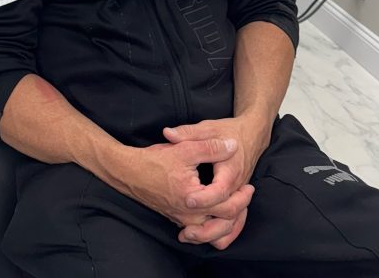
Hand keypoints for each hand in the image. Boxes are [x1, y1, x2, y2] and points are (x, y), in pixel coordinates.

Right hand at [115, 137, 250, 235]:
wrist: (129, 172)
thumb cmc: (155, 160)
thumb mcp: (184, 148)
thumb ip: (210, 147)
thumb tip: (232, 145)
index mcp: (192, 198)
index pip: (227, 207)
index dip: (242, 197)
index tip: (249, 186)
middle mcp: (188, 215)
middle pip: (223, 223)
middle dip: (239, 210)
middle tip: (247, 194)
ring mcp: (182, 220)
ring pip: (212, 232)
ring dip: (227, 222)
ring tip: (237, 205)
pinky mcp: (177, 219)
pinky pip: (202, 230)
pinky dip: (214, 224)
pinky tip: (218, 211)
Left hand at [164, 116, 268, 248]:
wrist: (252, 135)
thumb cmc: (229, 131)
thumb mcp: (207, 127)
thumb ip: (188, 132)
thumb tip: (168, 133)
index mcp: (230, 169)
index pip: (220, 190)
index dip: (205, 198)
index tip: (188, 201)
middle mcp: (236, 186)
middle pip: (228, 214)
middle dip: (207, 225)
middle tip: (185, 230)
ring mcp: (238, 194)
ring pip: (232, 223)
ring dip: (213, 233)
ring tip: (188, 235)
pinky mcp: (236, 199)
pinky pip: (234, 223)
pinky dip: (221, 233)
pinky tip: (201, 234)